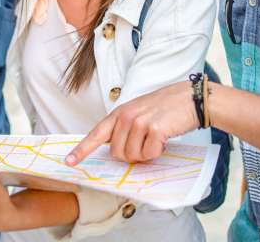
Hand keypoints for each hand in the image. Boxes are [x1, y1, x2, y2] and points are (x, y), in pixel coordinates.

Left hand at [66, 80, 198, 165]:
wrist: (189, 98)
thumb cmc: (165, 108)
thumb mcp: (139, 111)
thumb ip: (125, 127)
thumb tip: (117, 150)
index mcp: (119, 113)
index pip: (96, 134)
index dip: (82, 149)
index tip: (69, 161)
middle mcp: (126, 116)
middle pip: (116, 153)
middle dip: (131, 155)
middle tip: (145, 144)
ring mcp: (139, 122)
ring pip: (132, 156)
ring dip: (146, 154)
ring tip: (155, 139)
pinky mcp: (154, 129)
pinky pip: (149, 154)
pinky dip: (157, 152)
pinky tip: (164, 139)